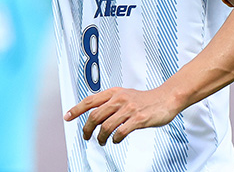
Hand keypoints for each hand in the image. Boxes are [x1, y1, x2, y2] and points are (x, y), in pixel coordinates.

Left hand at [65, 86, 180, 144]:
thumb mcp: (124, 94)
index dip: (76, 109)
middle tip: (86, 136)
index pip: (90, 101)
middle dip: (87, 128)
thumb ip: (110, 101)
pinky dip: (115, 138)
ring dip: (101, 137)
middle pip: (95, 115)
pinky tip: (115, 140)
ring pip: (106, 125)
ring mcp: (129, 109)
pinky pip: (121, 132)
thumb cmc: (144, 99)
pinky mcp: (139, 119)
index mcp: (114, 92)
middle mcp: (119, 99)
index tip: (67, 117)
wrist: (166, 98)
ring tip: (101, 141)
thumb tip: (94, 113)